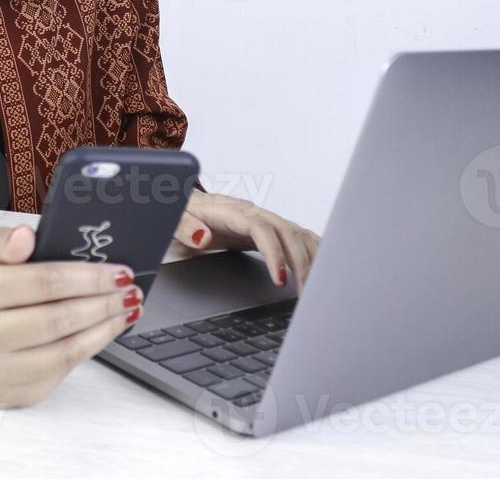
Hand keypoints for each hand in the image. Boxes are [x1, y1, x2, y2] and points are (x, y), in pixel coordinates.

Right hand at [0, 225, 141, 408]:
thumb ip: (4, 240)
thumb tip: (26, 238)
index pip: (43, 282)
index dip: (88, 278)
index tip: (120, 272)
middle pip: (56, 320)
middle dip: (102, 304)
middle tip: (130, 292)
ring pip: (62, 352)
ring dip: (103, 330)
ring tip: (126, 311)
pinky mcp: (6, 393)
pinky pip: (58, 373)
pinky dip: (88, 350)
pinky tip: (104, 332)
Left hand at [172, 190, 320, 288]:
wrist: (184, 206)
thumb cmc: (180, 214)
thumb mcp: (173, 221)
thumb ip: (184, 227)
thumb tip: (203, 237)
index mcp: (231, 212)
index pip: (261, 229)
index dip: (275, 253)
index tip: (280, 279)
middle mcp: (253, 213)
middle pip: (288, 232)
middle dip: (302, 262)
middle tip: (305, 294)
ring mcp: (265, 220)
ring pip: (298, 234)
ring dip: (312, 259)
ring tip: (318, 288)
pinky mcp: (270, 230)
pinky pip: (299, 237)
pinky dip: (315, 250)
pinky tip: (327, 266)